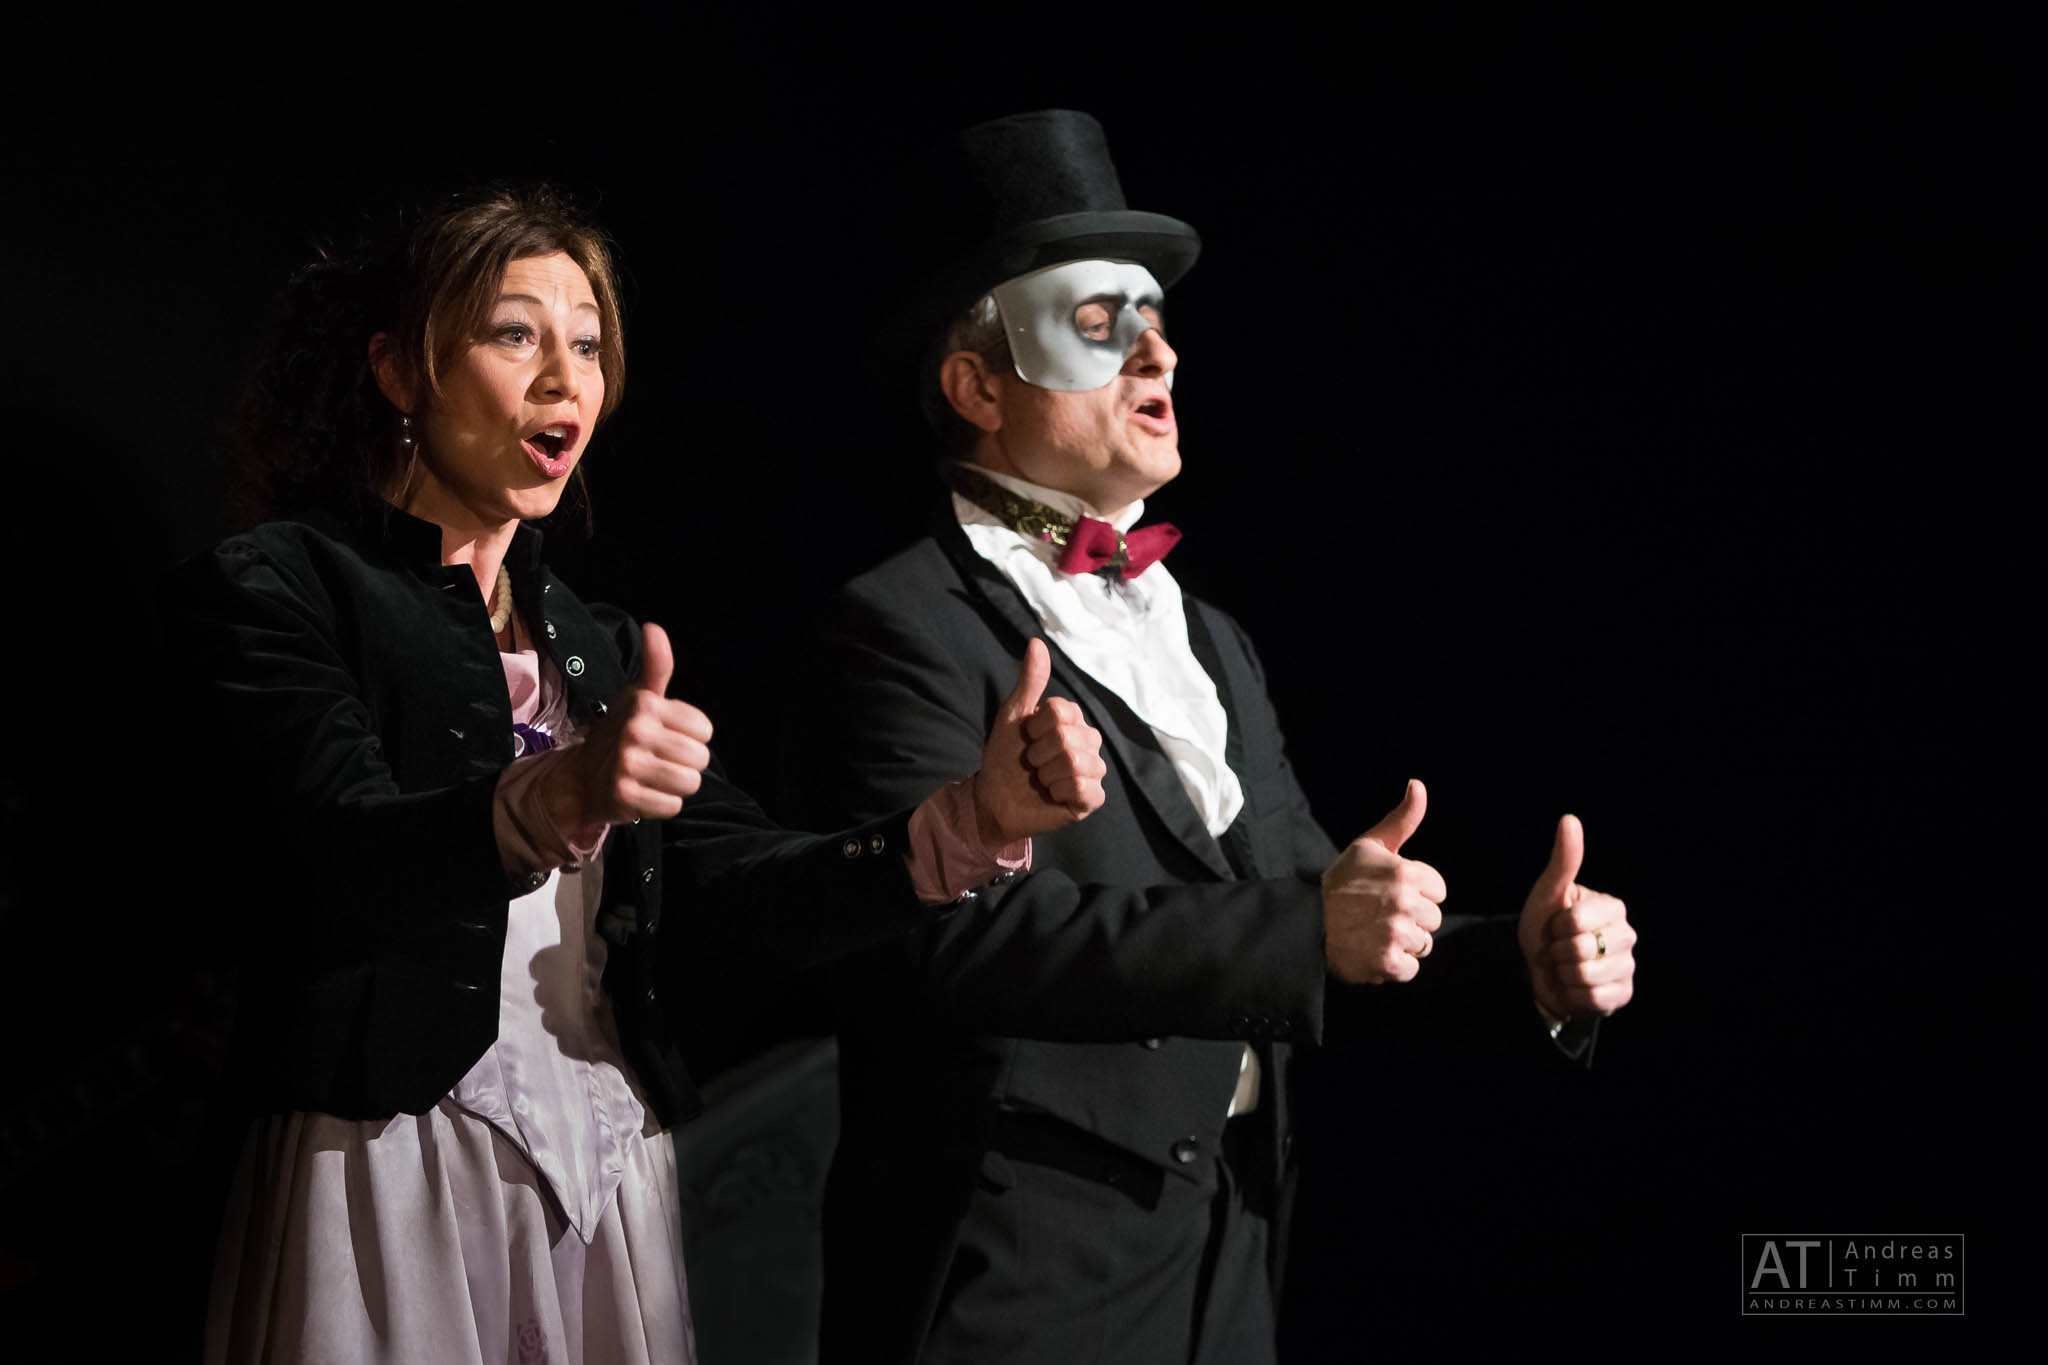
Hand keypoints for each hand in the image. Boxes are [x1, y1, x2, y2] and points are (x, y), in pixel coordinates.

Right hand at [541, 622, 714, 831]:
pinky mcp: (624, 796)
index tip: (667, 736)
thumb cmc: (623, 733)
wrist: (582, 777)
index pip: (705, 730)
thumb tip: (654, 627)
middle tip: (660, 760)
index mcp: (645, 704)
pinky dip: (662, 804)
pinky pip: (672, 806)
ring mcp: (627, 764)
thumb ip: (657, 666)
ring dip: (676, 785)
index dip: (692, 737)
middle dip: (686, 763)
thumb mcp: (640, 697)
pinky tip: (644, 793)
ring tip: (654, 777)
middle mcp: (634, 731)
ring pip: (690, 783)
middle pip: (700, 758)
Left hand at [971, 638, 1107, 845]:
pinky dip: (1059, 792)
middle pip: (1067, 738)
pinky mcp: (1092, 798)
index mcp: (1073, 719)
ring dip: (1046, 774)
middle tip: (1032, 762)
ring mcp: (1093, 770)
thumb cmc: (1006, 755)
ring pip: (1075, 763)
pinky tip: (1052, 794)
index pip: (1061, 712)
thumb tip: (1036, 642)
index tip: (1027, 737)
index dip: (1035, 727)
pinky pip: (1084, 789)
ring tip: (1041, 779)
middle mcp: (1089, 741)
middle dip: (1039, 753)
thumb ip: (1029, 681)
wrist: (995, 798)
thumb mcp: (1013, 715)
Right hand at [1322, 779, 1446, 982]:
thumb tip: (1418, 784)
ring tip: (1374, 933)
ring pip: (1424, 944)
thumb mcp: (1370, 845)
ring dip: (1403, 943)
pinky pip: (1411, 969)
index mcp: (1406, 872)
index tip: (1389, 893)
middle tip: (1378, 914)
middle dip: (1412, 919)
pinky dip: (1394, 966)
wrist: (1306, 923)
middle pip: (1434, 920)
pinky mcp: (1389, 963)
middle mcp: (1405, 903)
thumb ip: (1402, 819)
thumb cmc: (1341, 882)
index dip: (1417, 893)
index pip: (1439, 891)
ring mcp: (1397, 934)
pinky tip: (1372, 952)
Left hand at [1519, 814, 1635, 1019]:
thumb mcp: (1549, 893)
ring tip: (1565, 967)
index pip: (1575, 921)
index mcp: (1612, 906)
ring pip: (1585, 976)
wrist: (1539, 970)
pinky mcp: (1623, 994)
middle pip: (1580, 949)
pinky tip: (1575, 987)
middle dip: (1558, 952)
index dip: (1555, 927)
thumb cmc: (1544, 926)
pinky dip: (1575, 996)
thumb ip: (1564, 860)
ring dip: (1564, 975)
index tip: (1555, 926)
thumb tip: (1570, 819)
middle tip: (1559, 949)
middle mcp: (1627, 935)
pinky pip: (1594, 999)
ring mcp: (1627, 966)